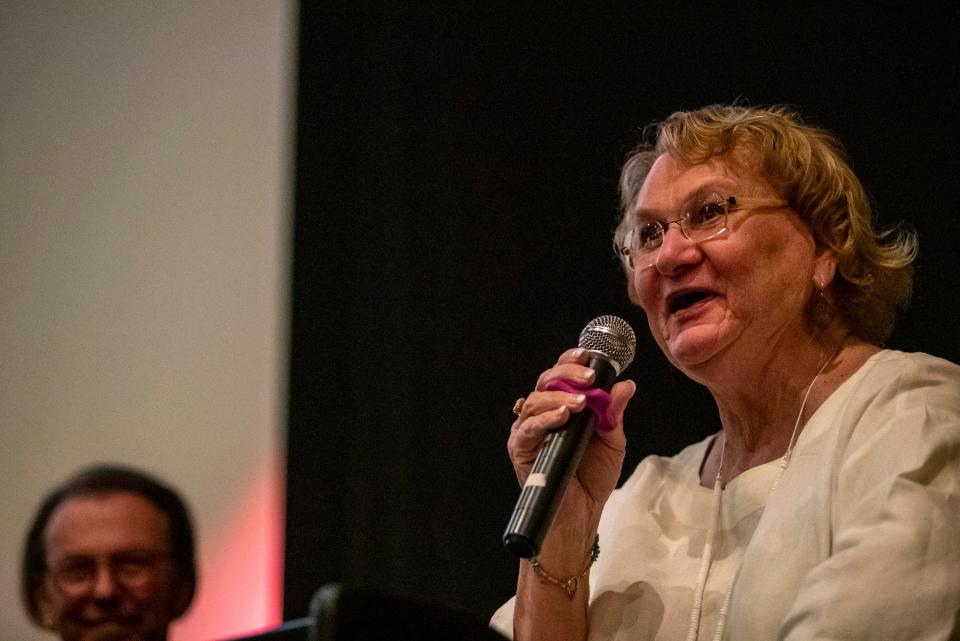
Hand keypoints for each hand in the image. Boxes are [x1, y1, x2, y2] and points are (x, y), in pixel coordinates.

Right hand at [508, 348, 636, 538]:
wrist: (581, 513)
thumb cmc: (593, 476)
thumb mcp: (612, 440)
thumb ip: (614, 413)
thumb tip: (625, 385)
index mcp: (563, 406)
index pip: (561, 374)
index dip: (571, 360)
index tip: (587, 355)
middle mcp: (542, 414)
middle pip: (545, 380)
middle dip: (567, 373)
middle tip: (588, 378)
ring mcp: (529, 431)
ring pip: (534, 400)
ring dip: (558, 396)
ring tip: (580, 402)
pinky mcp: (520, 449)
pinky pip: (526, 428)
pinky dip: (544, 419)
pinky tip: (562, 416)